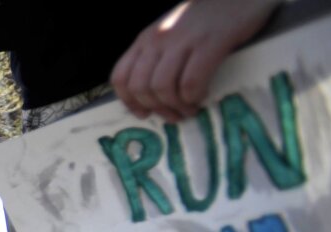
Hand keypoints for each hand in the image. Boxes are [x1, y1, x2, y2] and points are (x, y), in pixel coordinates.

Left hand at [111, 0, 279, 120]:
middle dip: (156, 108)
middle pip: (140, 87)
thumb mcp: (170, 32)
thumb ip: (157, 56)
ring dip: (176, 107)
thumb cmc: (208, 17)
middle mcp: (158, 39)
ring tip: (189, 109)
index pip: (120, 76)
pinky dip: (193, 97)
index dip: (129, 102)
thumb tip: (149, 96)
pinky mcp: (209, 43)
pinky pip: (190, 82)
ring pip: (162, 88)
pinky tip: (202, 96)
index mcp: (146, 38)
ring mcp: (183, 40)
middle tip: (174, 115)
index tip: (145, 114)